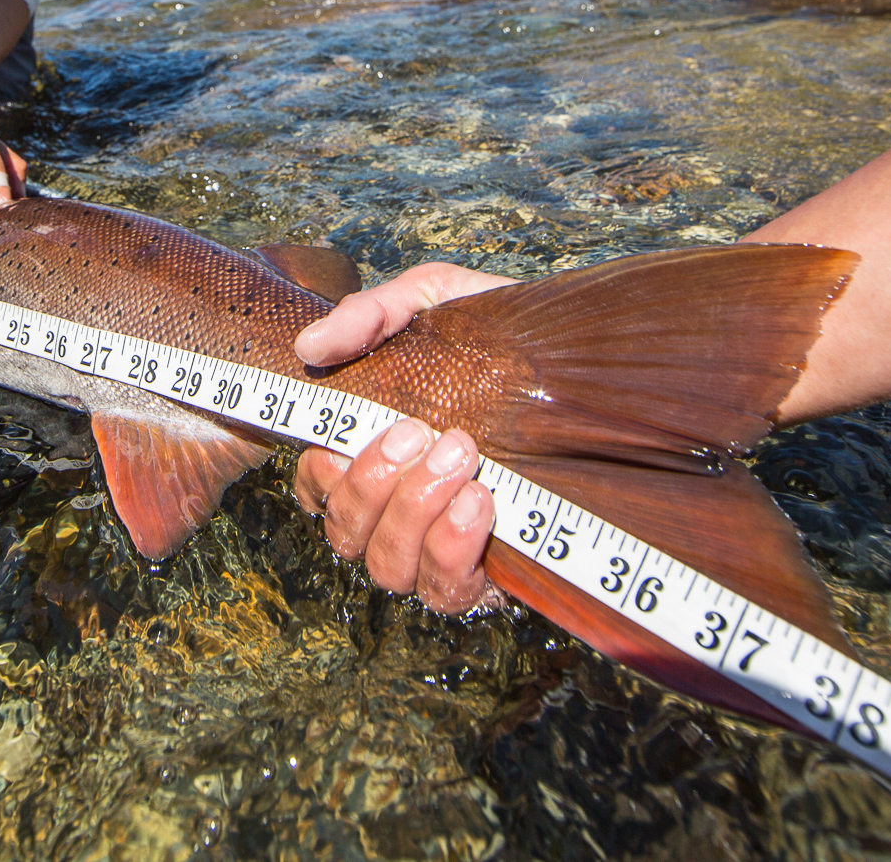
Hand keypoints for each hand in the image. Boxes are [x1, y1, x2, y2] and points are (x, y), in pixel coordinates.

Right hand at [291, 262, 518, 610]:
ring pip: (387, 565)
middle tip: (425, 432)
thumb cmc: (496, 333)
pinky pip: (445, 591)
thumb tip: (310, 347)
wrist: (579, 360)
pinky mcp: (484, 575)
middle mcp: (395, 508)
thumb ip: (369, 315)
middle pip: (345, 532)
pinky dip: (450, 550)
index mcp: (373, 451)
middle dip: (375, 483)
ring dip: (413, 512)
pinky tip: (479, 501)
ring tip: (462, 458)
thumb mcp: (433, 299)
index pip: (316, 488)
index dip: (322, 473)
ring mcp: (436, 547)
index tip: (356, 436)